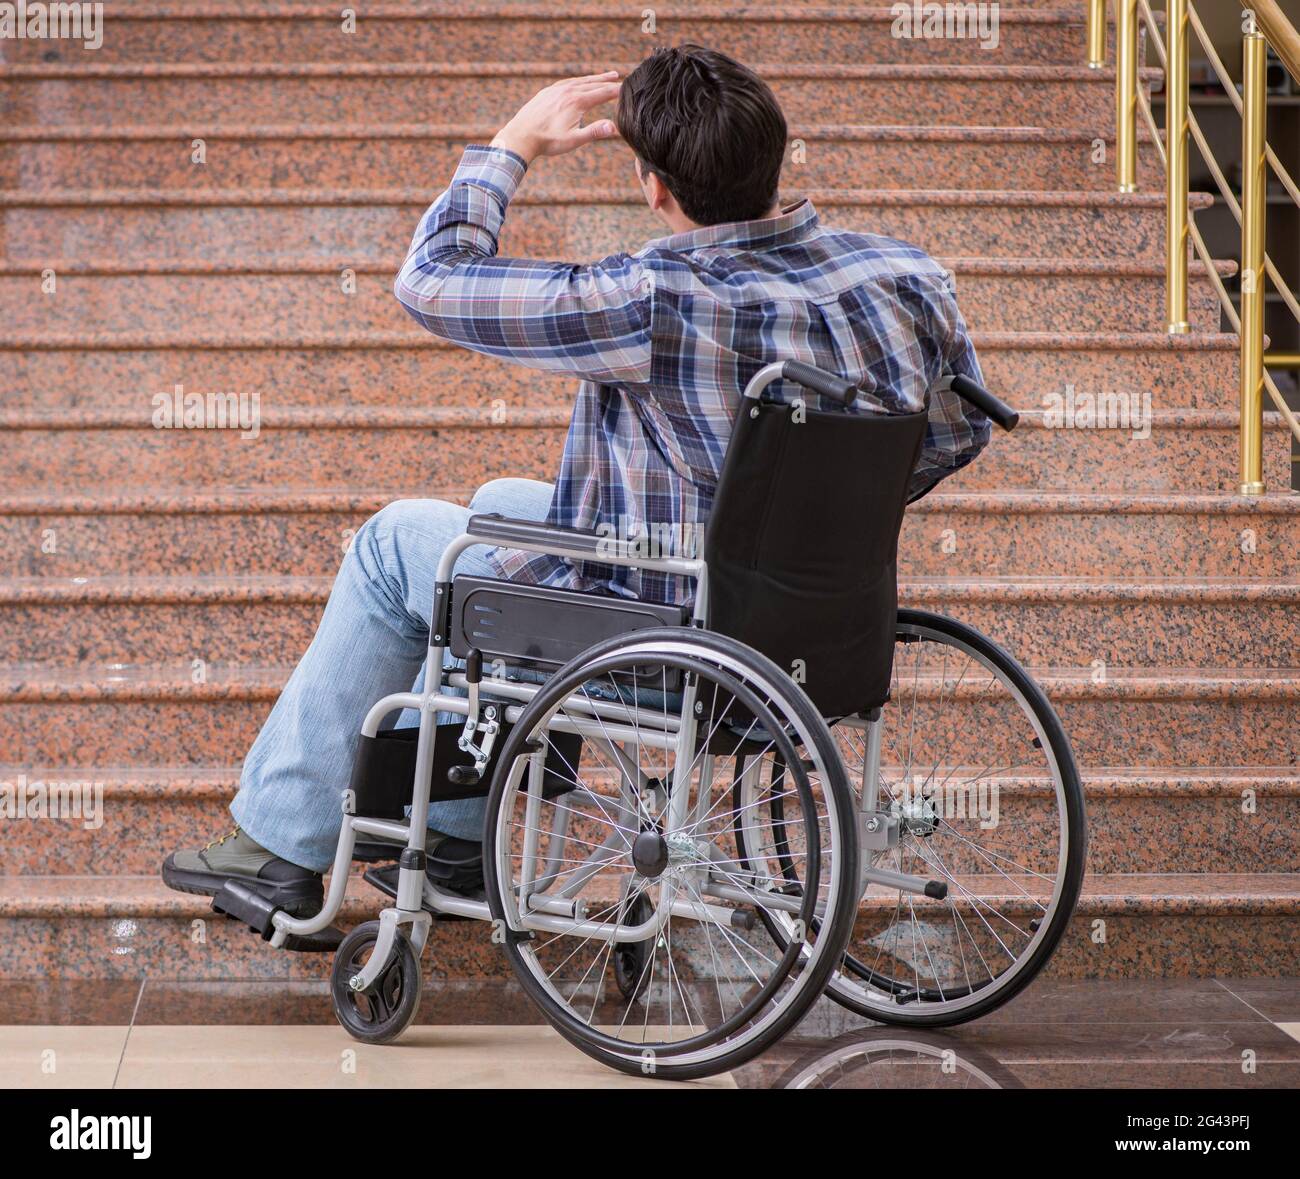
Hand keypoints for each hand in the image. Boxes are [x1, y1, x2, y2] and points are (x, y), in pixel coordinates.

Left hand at [490, 72, 620, 164]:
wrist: (521, 136)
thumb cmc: (548, 141)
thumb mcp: (573, 140)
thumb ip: (594, 132)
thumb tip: (614, 127)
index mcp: (577, 101)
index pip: (602, 93)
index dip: (615, 91)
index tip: (627, 89)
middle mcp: (568, 91)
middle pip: (593, 84)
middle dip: (608, 81)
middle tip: (620, 78)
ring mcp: (556, 90)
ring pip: (580, 80)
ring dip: (594, 78)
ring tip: (606, 76)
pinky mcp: (547, 92)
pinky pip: (567, 82)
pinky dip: (578, 80)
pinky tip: (580, 82)